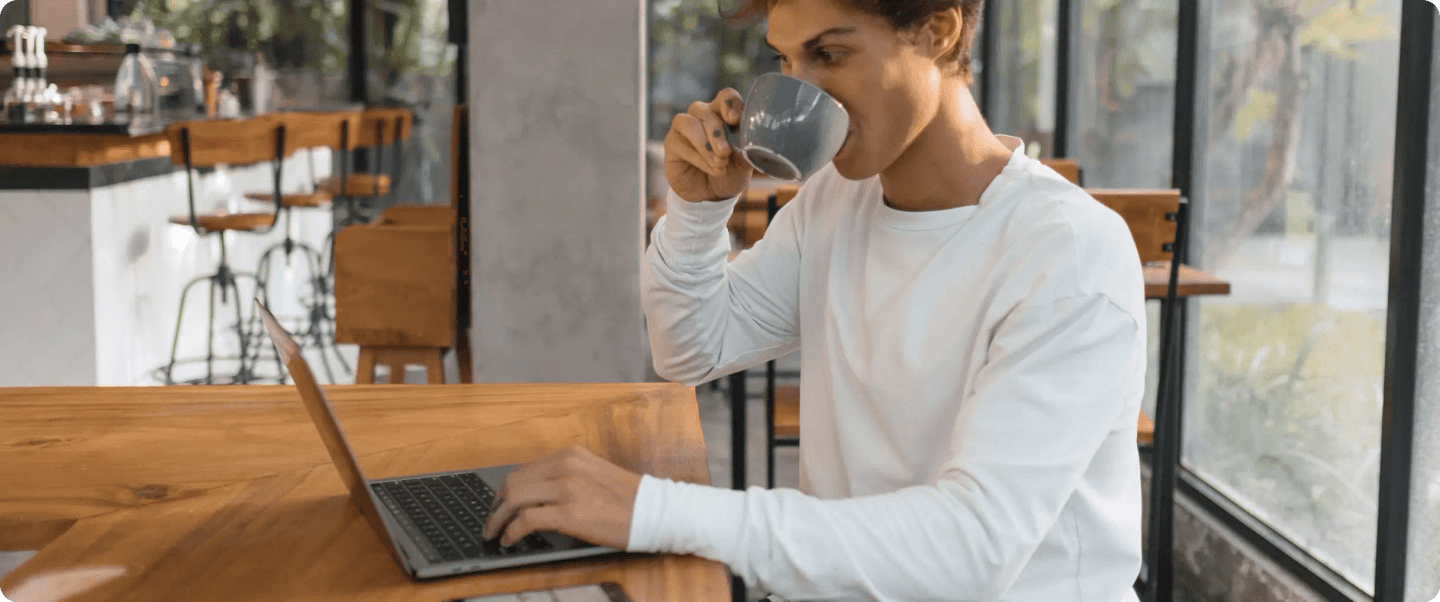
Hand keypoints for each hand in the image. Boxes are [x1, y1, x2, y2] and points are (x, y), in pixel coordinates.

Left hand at [480, 445, 643, 548]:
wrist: (653, 511)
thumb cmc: (627, 498)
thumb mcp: (593, 473)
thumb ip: (566, 476)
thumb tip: (537, 494)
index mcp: (570, 455)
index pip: (524, 469)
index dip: (506, 490)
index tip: (499, 504)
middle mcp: (565, 466)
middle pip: (513, 482)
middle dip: (496, 504)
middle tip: (492, 521)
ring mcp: (566, 489)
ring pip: (514, 499)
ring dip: (497, 519)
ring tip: (495, 533)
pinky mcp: (569, 514)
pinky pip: (526, 521)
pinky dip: (511, 532)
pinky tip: (510, 540)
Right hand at [664, 88, 751, 201]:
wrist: (715, 195)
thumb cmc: (732, 171)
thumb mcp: (746, 159)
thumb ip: (747, 144)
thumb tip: (749, 136)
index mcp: (724, 113)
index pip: (725, 97)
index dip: (729, 104)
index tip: (734, 120)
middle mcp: (702, 115)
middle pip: (705, 110)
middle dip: (717, 133)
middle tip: (725, 153)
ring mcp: (684, 128)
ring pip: (689, 124)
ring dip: (706, 145)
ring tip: (720, 164)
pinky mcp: (672, 143)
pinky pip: (681, 144)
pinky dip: (699, 159)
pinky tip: (712, 169)